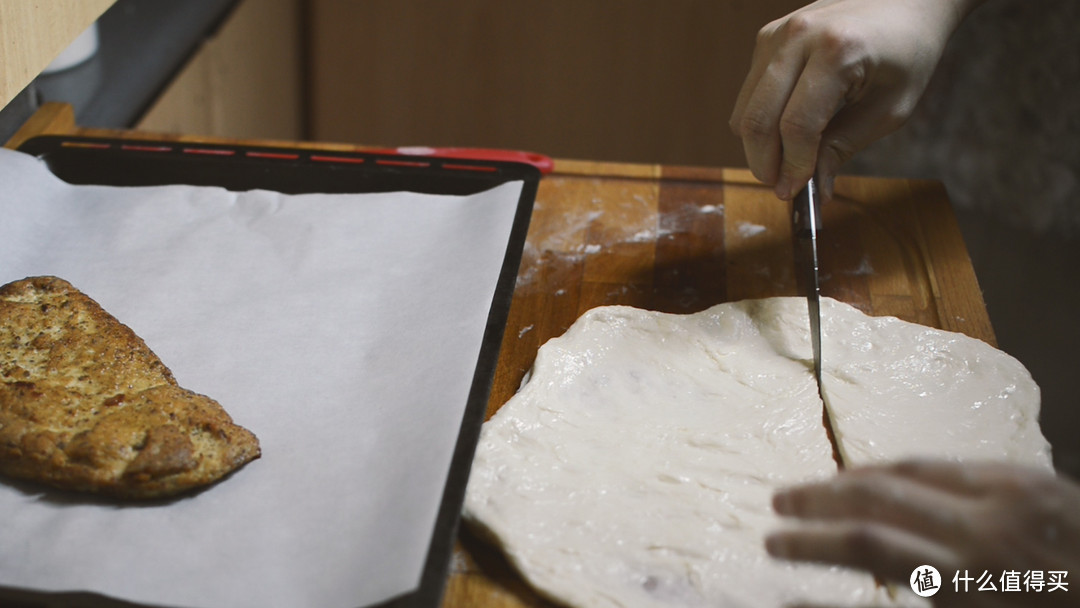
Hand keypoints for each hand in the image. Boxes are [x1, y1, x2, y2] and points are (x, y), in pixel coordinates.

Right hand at [729, 0, 981, 200]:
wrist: (908, 0)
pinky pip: (749, 95)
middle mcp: (798, 36)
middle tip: (781, 187)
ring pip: (745, 110)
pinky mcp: (767, 37)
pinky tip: (785, 134)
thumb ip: (845, 146)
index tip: (797, 191)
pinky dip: (761, 122)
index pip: (796, 125)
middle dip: (765, 163)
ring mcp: (777, 33)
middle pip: (758, 119)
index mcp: (837, 51)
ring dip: (759, 147)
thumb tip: (814, 187)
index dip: (793, 166)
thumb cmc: (908, 52)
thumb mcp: (890, 109)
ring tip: (784, 164)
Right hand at [766, 460, 1079, 605]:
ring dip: (855, 475)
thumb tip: (880, 575)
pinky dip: (906, 469)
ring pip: (911, 468)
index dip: (813, 542)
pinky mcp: (1031, 476)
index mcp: (976, 580)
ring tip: (820, 486)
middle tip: (779, 502)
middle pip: (879, 495)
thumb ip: (932, 596)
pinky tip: (889, 476)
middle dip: (819, 498)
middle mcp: (984, 526)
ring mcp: (1010, 493)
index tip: (772, 542)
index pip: (871, 548)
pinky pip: (951, 463)